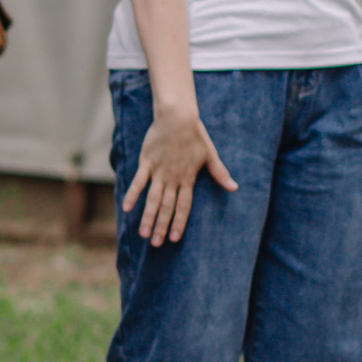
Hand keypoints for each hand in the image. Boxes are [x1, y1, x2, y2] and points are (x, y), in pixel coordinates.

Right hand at [121, 105, 237, 244]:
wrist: (177, 118)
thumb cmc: (195, 135)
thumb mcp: (210, 155)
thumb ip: (220, 173)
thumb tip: (234, 187)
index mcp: (188, 179)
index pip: (183, 207)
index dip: (178, 223)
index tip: (173, 238)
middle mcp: (172, 179)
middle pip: (166, 207)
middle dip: (161, 226)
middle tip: (156, 244)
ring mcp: (158, 172)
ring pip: (152, 199)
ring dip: (147, 217)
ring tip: (143, 234)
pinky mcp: (146, 163)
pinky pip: (138, 182)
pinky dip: (132, 195)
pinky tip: (127, 208)